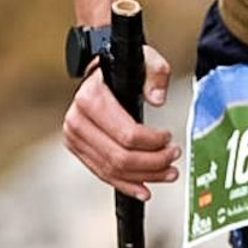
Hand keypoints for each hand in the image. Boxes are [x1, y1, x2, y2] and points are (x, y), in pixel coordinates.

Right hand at [62, 44, 178, 200]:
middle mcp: (77, 119)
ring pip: (112, 169)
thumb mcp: (145, 58)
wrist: (99, 72)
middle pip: (119, 156)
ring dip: (143, 176)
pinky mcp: (78, 148)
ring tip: (167, 173)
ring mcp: (75, 137)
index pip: (126, 134)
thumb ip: (155, 72)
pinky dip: (125, 184)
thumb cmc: (122, 66)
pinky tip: (143, 189)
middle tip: (173, 158)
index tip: (169, 138)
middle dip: (152, 163)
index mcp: (90, 98)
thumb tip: (157, 99)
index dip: (152, 142)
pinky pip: (102, 173)